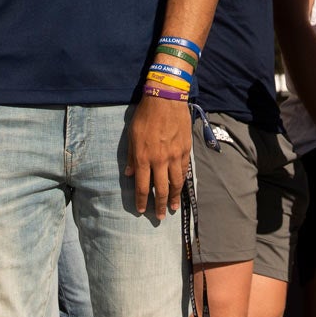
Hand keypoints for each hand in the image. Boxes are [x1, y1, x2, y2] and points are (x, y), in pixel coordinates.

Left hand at [124, 94, 190, 220]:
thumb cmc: (145, 115)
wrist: (166, 99)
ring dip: (174, 197)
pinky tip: (181, 188)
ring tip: (173, 207)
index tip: (141, 210)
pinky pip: (184, 170)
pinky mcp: (185, 150)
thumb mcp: (132, 135)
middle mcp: (159, 161)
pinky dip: (182, 181)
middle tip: (160, 216)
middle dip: (159, 205)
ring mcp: (174, 156)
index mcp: (143, 157)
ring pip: (176, 183)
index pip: (142, 186)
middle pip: (161, 189)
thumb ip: (131, 156)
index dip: (142, 200)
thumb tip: (130, 174)